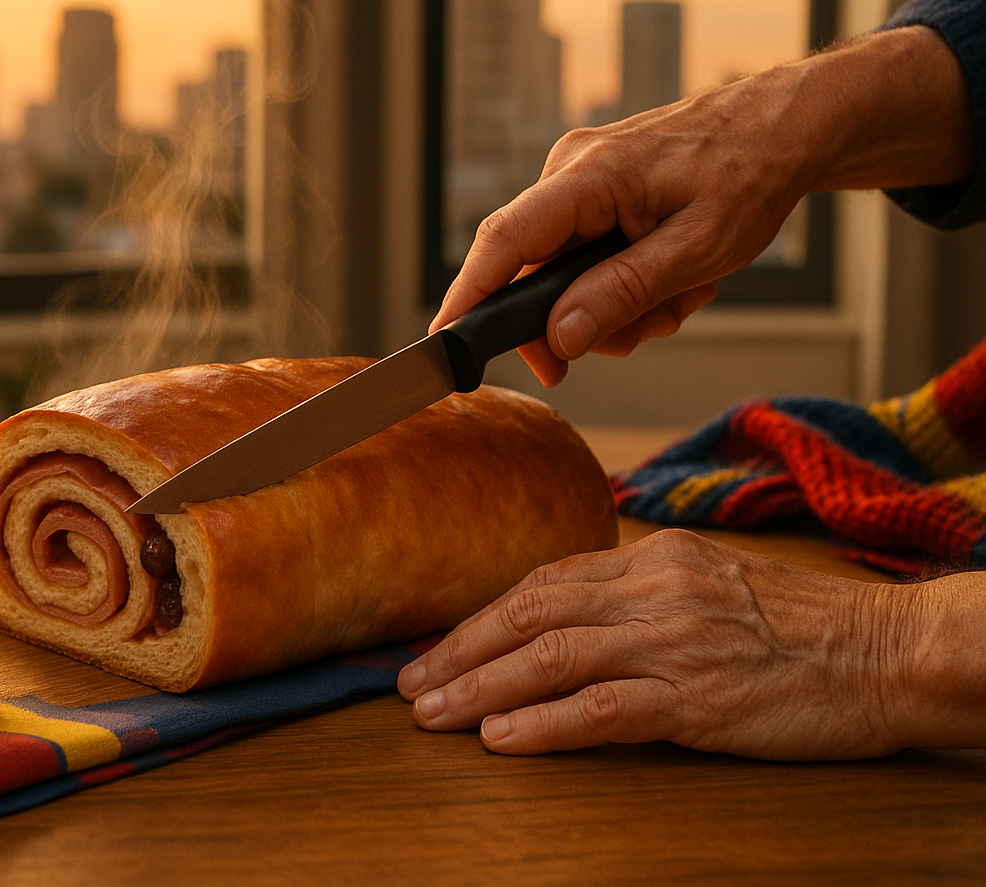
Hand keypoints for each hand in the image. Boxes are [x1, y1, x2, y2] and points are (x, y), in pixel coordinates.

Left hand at [397, 530, 917, 760]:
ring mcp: (673, 641)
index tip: (438, 644)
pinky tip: (499, 738)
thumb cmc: (805, 626)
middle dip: (459, 648)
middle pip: (530, 612)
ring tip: (432, 714)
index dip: (481, 616)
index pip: (544, 582)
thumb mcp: (715, 584)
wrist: (888, 652)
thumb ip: (643, 593)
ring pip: (550, 657)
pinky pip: (602, 709)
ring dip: (480, 686)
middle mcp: (654, 590)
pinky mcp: (696, 696)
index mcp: (654, 558)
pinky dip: (543, 723)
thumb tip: (573, 614)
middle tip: (409, 682)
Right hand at [432, 25, 974, 386]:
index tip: (447, 343)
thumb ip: (622, 293)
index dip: (469, 296)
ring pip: (566, 273)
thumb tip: (559, 336)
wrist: (786, 126)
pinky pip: (587, 255)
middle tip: (645, 331)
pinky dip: (628, 278)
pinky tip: (676, 274)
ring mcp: (580, 180)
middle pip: (533, 271)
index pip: (504, 242)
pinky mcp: (595, 191)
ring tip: (685, 292)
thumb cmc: (752, 172)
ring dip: (622, 302)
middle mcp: (569, 173)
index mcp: (588, 177)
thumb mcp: (698, 250)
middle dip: (585, 316)